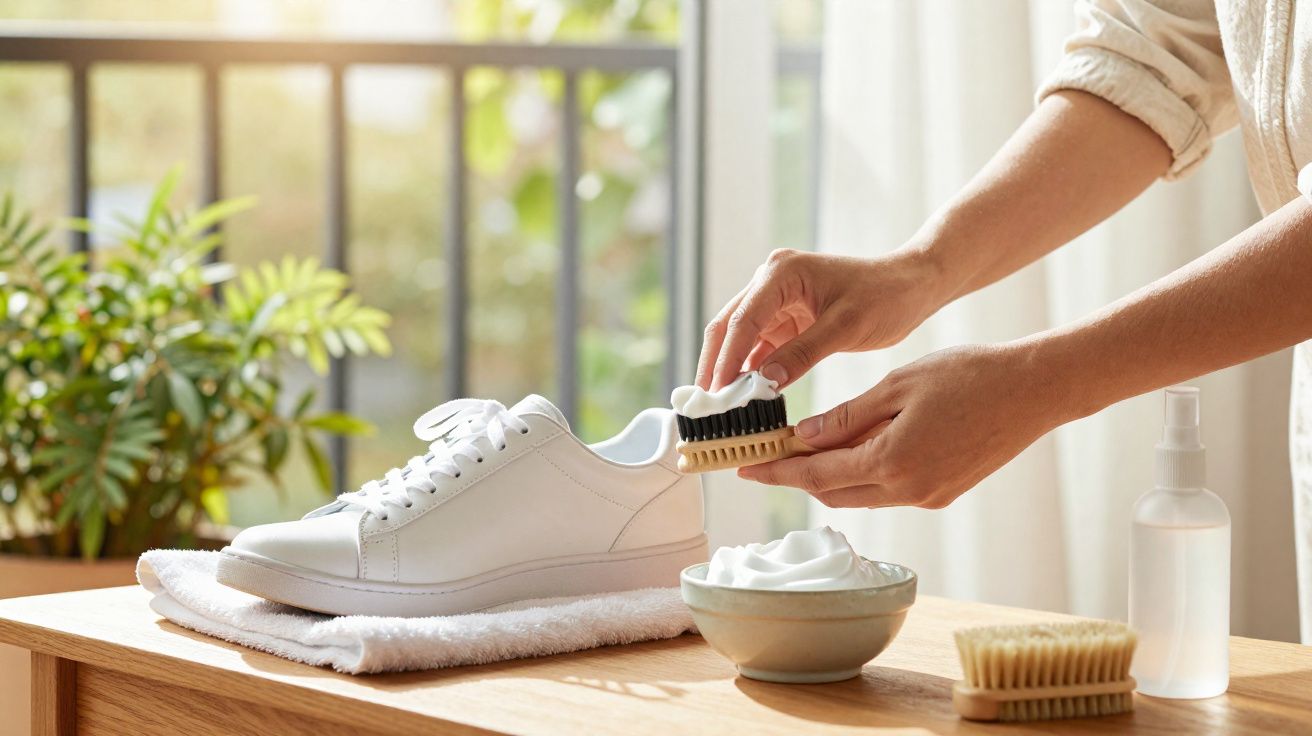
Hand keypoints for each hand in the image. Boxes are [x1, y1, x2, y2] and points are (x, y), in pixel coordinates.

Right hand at [696, 248, 947, 390]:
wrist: (911, 287)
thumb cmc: (884, 297)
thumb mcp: (845, 327)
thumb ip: (802, 353)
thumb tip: (764, 382)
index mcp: (782, 273)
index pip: (742, 320)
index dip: (726, 359)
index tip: (717, 393)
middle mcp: (771, 281)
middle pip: (729, 326)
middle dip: (715, 365)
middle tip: (705, 405)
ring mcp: (775, 300)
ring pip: (739, 339)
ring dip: (729, 370)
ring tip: (720, 407)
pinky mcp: (784, 318)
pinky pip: (759, 347)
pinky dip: (750, 371)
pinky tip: (745, 397)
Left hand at [738, 342, 1067, 508]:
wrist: (1035, 390)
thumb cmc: (969, 374)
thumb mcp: (899, 385)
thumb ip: (848, 417)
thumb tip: (804, 437)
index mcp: (892, 461)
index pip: (816, 475)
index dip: (777, 470)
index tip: (745, 464)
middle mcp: (909, 490)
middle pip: (834, 493)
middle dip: (797, 475)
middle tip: (767, 454)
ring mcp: (928, 496)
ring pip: (861, 494)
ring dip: (830, 475)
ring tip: (804, 447)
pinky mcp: (943, 493)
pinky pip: (888, 490)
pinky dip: (863, 473)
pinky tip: (852, 448)